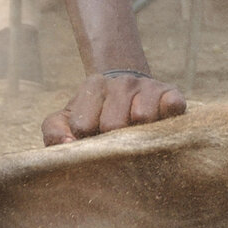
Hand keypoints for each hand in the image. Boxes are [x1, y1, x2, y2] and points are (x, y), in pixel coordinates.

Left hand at [43, 71, 186, 144]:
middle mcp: (121, 82)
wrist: (130, 92)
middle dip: (113, 140)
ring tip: (135, 135)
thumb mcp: (67, 120)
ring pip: (142, 118)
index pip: (83, 125)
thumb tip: (68, 145)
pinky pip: (173, 106)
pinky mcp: (171, 92)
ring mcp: (148, 85)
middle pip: (113, 125)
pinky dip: (168, 118)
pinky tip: (159, 125)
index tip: (92, 139)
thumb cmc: (96, 114)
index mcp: (93, 86)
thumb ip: (55, 132)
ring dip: (139, 134)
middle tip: (116, 140)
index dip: (87, 140)